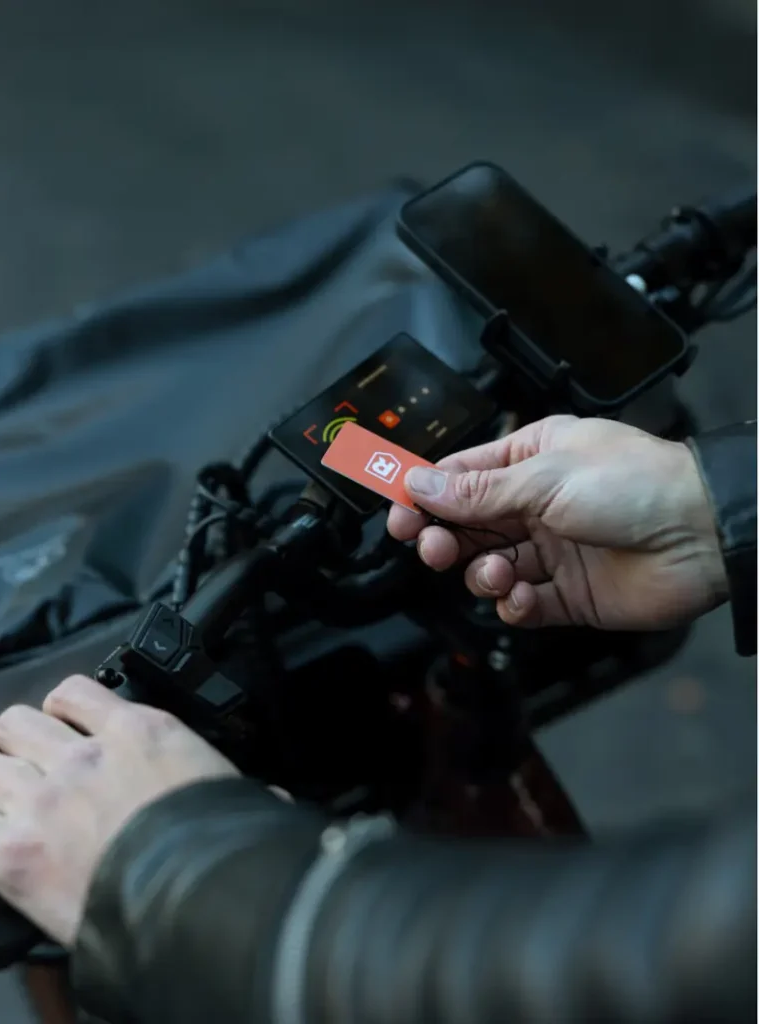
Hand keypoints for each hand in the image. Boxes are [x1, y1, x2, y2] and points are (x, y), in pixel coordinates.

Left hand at [0, 676, 237, 946]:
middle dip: (25, 745)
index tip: (73, 731)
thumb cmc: (222, 848)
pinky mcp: (14, 852)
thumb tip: (271, 800)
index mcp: (141, 733)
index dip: (68, 713)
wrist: (198, 901)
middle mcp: (85, 755)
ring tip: (18, 807)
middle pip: (19, 722)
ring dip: (1, 783)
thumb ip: (234, 788)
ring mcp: (44, 800)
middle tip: (40, 773)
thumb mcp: (237, 793)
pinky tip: (10, 847)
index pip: (78, 692)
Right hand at [388, 415, 727, 630]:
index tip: (396, 515)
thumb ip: (478, 490)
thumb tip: (420, 483)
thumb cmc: (637, 484)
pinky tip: (519, 596)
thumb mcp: (546, 476)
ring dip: (480, 573)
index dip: (422, 496)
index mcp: (529, 459)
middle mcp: (537, 504)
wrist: (702, 535)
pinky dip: (510, 605)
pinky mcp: (568, 593)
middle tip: (433, 548)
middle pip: (466, 525)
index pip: (458, 477)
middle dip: (443, 538)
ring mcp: (552, 550)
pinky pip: (520, 604)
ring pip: (488, 566)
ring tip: (496, 573)